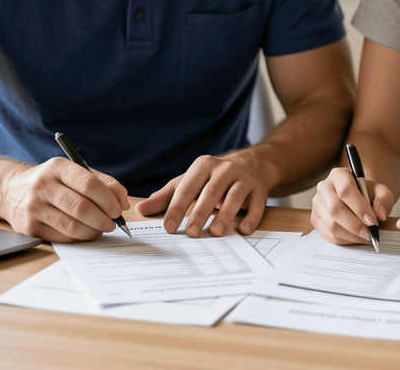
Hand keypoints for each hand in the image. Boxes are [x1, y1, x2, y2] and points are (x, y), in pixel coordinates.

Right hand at [0, 157, 129, 241]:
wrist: (10, 192)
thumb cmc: (51, 182)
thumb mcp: (73, 172)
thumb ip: (102, 182)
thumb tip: (123, 202)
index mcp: (56, 167)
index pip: (88, 183)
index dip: (108, 199)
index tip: (118, 209)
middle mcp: (42, 186)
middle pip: (81, 207)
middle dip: (104, 218)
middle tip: (113, 222)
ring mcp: (34, 208)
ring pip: (73, 226)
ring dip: (94, 231)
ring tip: (101, 228)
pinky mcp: (29, 228)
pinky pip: (63, 237)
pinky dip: (80, 237)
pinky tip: (85, 232)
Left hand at [135, 154, 267, 236]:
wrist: (250, 165)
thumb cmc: (212, 178)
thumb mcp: (189, 183)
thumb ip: (166, 197)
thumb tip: (140, 209)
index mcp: (203, 165)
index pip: (187, 188)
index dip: (177, 208)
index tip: (168, 227)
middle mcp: (224, 169)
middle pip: (211, 191)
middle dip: (200, 213)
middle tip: (191, 233)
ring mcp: (244, 178)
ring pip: (234, 196)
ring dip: (225, 215)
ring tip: (215, 232)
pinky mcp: (259, 189)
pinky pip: (257, 203)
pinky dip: (251, 217)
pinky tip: (244, 230)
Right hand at [311, 166, 394, 245]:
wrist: (358, 198)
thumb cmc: (368, 194)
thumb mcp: (381, 192)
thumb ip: (384, 199)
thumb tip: (379, 214)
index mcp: (338, 175)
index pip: (345, 190)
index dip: (360, 207)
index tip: (373, 220)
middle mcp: (324, 187)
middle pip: (335, 209)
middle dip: (355, 225)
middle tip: (369, 233)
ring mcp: (317, 204)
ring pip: (331, 224)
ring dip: (351, 235)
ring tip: (365, 236)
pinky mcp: (315, 219)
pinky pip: (328, 235)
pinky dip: (345, 240)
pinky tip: (356, 237)